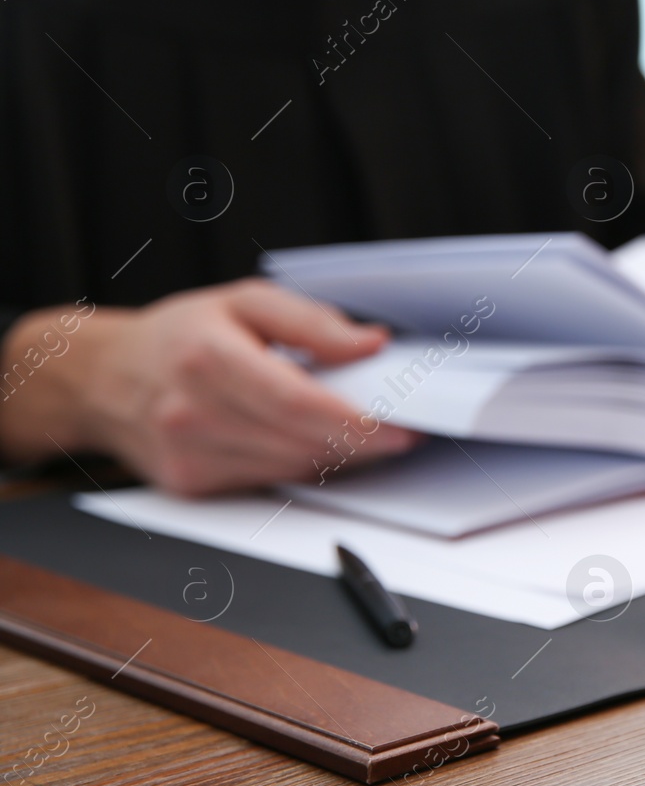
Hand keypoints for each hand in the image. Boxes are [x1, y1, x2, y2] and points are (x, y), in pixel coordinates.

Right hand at [0, 279, 419, 494]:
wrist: (101, 377)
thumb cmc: (179, 334)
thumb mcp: (244, 301)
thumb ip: (312, 321)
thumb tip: (370, 343)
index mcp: (208, 357)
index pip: (297, 404)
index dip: (356, 422)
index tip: (401, 428)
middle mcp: (191, 412)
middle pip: (299, 442)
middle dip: (359, 442)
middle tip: (397, 430)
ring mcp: (186, 454)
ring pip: (289, 468)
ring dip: (334, 456)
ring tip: (356, 432)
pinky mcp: (188, 484)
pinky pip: (266, 482)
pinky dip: (299, 466)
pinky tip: (308, 444)